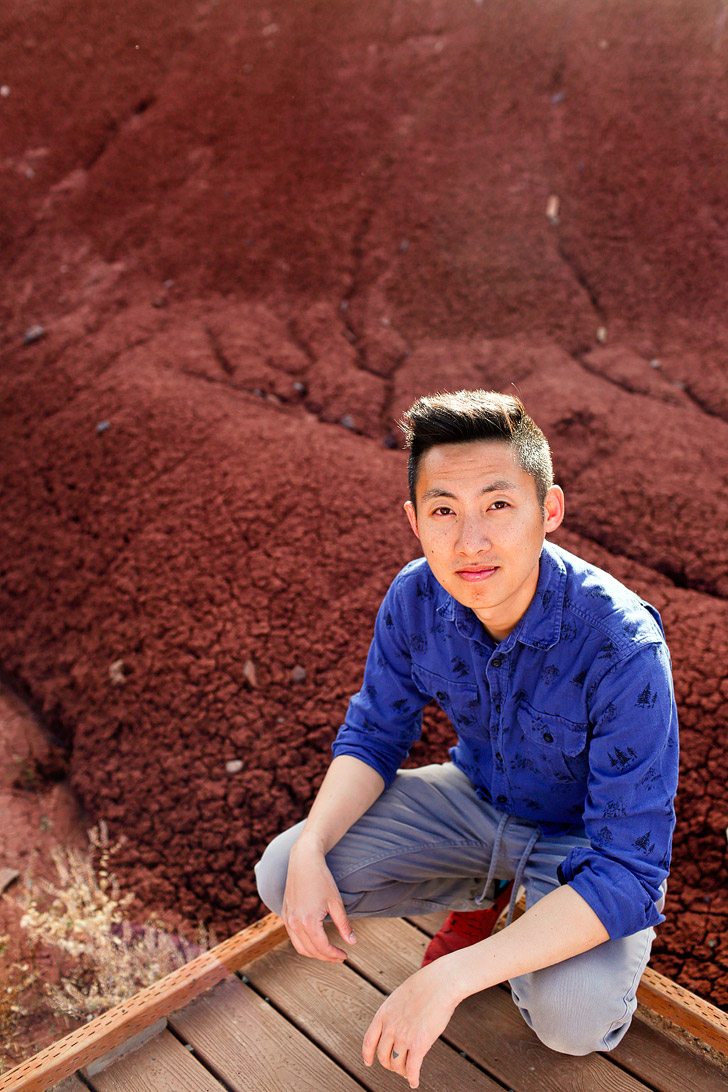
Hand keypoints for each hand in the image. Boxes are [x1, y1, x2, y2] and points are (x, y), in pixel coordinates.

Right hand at [281, 833, 356, 962]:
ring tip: (329, 952)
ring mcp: (287, 919)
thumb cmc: (322, 879)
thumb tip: (352, 942)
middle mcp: (295, 923)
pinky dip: (304, 944)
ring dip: (314, 953)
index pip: (322, 947)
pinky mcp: (285, 914)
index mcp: (308, 921)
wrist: (303, 861)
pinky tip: (316, 940)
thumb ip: (344, 925)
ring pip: (300, 947)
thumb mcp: (336, 902)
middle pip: (311, 951)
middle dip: (326, 956)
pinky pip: (294, 937)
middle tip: (339, 956)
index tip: (345, 955)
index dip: (334, 955)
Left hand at [362, 961, 459, 1088]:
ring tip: (406, 1072)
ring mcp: (403, 1037)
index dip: (367, 1054)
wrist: (441, 983)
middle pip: (383, 1056)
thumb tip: (397, 1025)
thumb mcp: (400, 996)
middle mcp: (390, 1027)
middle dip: (388, 1064)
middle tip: (395, 1066)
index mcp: (383, 1013)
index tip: (368, 1062)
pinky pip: (412, 1069)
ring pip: (397, 1064)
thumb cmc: (425, 985)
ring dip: (401, 1071)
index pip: (368, 1040)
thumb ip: (394, 1013)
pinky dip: (412, 1078)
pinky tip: (414, 1082)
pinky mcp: (419, 1045)